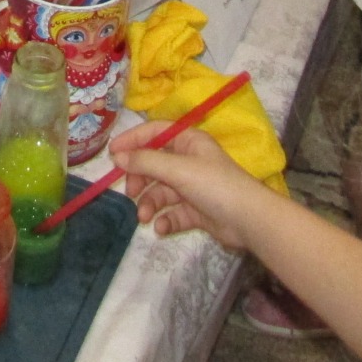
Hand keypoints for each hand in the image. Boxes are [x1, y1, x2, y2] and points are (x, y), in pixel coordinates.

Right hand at [108, 123, 254, 246]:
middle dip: (140, 180)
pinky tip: (161, 228)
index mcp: (188, 142)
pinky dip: (165, 220)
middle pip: (154, 165)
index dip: (132, 141)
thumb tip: (117, 157)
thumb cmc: (215, 185)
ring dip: (150, 204)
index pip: (155, 132)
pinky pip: (172, 212)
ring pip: (161, 192)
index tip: (111, 155)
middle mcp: (189, 161)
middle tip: (131, 193)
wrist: (249, 221)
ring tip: (144, 217)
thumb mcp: (178, 169)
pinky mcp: (196, 211)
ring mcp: (193, 187)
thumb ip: (146, 162)